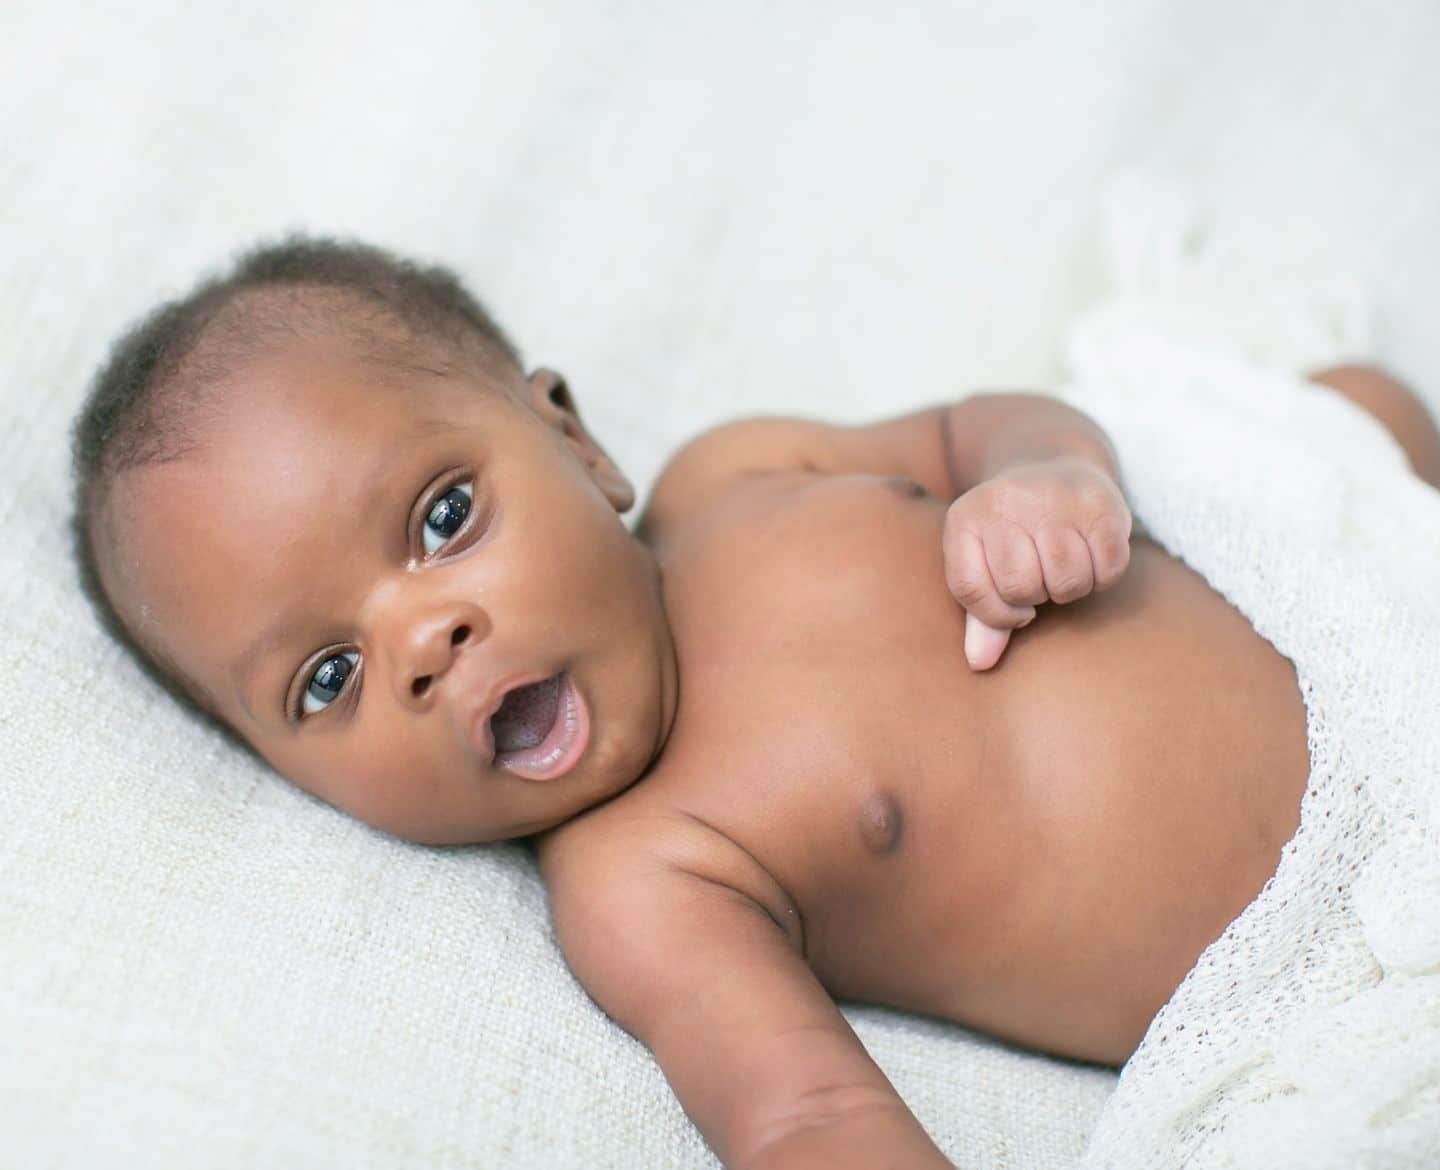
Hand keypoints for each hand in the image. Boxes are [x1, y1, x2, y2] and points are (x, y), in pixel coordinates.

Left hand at [942, 456, 1132, 669]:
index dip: (997, 614)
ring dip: (1070, 588)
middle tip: (1042, 577)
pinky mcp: (1100, 501)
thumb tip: (979, 663)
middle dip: (1036, 596)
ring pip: (1067, 578)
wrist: (1052, 467)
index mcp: (964, 519)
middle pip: (1021, 585)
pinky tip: (1093, 557)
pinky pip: (1109, 566)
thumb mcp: (986, 566)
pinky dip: (1104, 575)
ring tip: (1065, 568)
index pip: (971, 590)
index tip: (1014, 607)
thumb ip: (982, 616)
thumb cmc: (1013, 534)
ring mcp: (1053, 496)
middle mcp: (1004, 501)